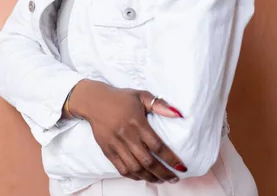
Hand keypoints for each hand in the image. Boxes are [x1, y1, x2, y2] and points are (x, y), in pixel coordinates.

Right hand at [67, 80, 185, 182]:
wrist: (94, 101)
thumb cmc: (121, 98)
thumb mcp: (141, 95)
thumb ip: (159, 105)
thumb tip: (178, 113)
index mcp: (137, 122)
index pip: (157, 145)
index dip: (170, 159)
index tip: (181, 167)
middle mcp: (127, 135)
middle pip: (147, 161)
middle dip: (163, 173)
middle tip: (175, 178)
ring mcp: (116, 145)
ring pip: (135, 168)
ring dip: (150, 177)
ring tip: (162, 180)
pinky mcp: (107, 151)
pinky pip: (122, 169)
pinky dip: (134, 176)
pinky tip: (143, 177)